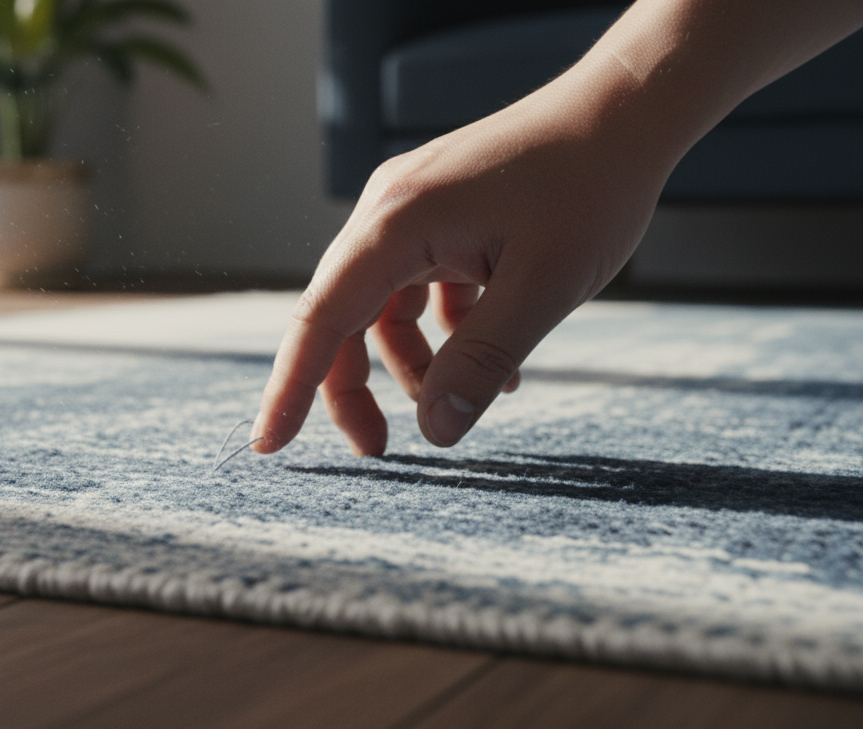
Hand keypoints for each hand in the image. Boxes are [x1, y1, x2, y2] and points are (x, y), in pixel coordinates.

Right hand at [252, 65, 672, 454]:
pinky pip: (420, 286)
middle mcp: (388, 213)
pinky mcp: (441, 214)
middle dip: (353, 387)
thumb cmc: (591, 187)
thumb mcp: (544, 286)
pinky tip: (500, 363)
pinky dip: (445, 331)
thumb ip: (483, 361)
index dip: (291, 388)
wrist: (626, 111)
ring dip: (409, 363)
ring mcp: (413, 210)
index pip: (320, 320)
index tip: (269, 444)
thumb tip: (436, 432)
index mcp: (394, 224)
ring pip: (382, 306)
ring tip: (457, 401)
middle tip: (379, 449)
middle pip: (343, 317)